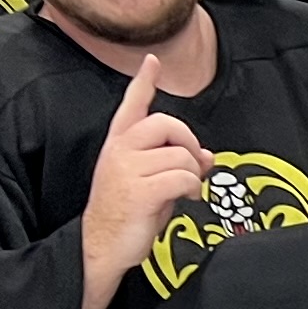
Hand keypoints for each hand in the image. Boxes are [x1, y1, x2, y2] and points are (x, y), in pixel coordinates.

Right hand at [77, 57, 210, 308]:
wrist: (100, 247)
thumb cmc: (126, 215)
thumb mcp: (150, 183)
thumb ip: (172, 163)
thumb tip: (207, 156)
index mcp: (118, 144)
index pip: (131, 105)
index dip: (143, 82)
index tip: (152, 61)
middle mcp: (120, 151)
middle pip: (166, 123)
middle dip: (189, 141)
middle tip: (193, 163)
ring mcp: (127, 169)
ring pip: (180, 155)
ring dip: (192, 174)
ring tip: (185, 190)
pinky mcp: (139, 191)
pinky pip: (182, 177)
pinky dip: (193, 187)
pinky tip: (186, 198)